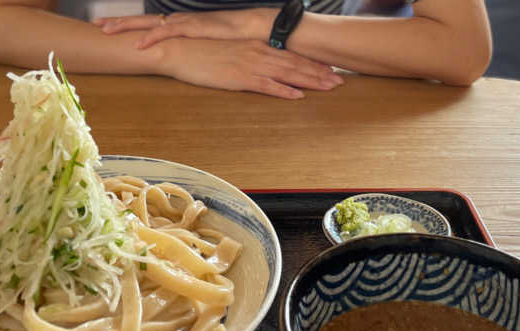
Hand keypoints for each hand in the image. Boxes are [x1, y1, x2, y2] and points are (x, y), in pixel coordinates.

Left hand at [94, 10, 269, 48]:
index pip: (146, 23)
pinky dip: (151, 38)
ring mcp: (182, 23)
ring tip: (107, 31)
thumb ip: (186, 51)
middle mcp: (176, 21)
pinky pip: (167, 32)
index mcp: (176, 25)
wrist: (249, 29)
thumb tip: (176, 61)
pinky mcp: (191, 28)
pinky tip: (138, 43)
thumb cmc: (227, 40)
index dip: (126, 25)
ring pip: (148, 23)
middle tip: (96, 25)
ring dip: (126, 27)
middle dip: (117, 22)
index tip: (107, 28)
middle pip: (141, 20)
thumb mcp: (201, 47)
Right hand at [155, 38, 342, 98]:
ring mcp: (250, 65)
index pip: (290, 55)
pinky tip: (298, 95)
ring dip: (310, 81)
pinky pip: (266, 85)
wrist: (180, 50)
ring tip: (329, 88)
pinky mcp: (239, 77)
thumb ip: (248, 58)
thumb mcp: (230, 52)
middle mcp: (257, 52)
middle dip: (319, 73)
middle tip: (338, 81)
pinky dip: (284, 90)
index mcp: (256, 46)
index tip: (328, 69)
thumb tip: (261, 67)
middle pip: (295, 64)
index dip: (311, 63)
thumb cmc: (201, 52)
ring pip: (287, 73)